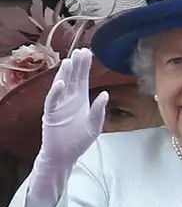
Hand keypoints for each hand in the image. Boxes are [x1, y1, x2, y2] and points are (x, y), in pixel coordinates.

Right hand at [37, 48, 107, 172]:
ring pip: (61, 86)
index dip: (85, 66)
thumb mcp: (94, 125)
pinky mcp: (51, 115)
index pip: (83, 79)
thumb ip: (99, 110)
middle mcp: (69, 99)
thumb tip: (105, 94)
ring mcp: (59, 106)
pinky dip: (56, 92)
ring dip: (65, 74)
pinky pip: (52, 101)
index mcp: (80, 99)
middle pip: (73, 78)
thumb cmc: (79, 140)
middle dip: (77, 65)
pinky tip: (61, 83)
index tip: (88, 52)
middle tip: (81, 51)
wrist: (65, 156)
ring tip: (70, 61)